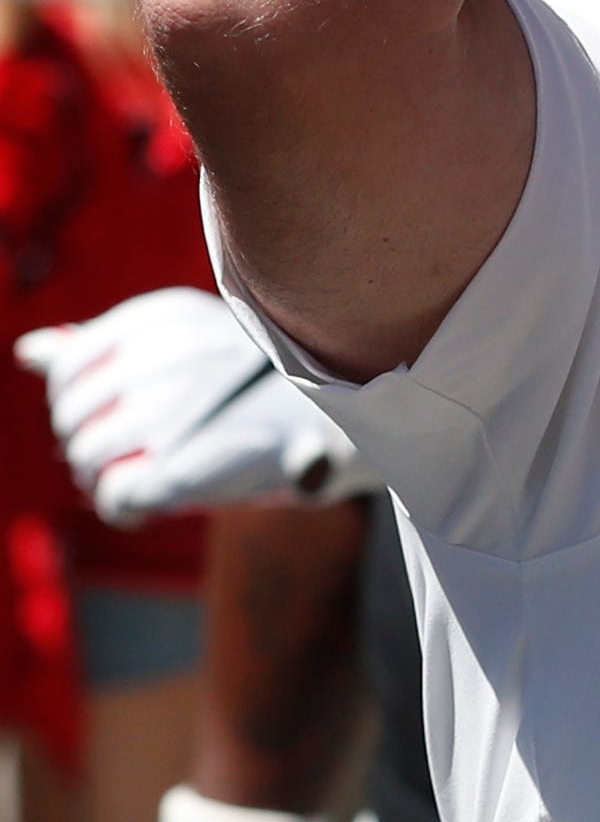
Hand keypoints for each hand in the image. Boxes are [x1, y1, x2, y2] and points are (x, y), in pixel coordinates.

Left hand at [24, 289, 367, 522]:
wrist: (345, 420)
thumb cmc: (260, 386)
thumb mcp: (188, 346)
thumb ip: (105, 348)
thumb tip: (30, 349)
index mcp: (166, 318)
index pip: (71, 364)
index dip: (72, 402)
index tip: (99, 417)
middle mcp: (168, 357)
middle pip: (73, 415)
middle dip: (83, 444)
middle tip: (118, 458)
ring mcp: (177, 411)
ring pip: (88, 454)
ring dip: (101, 478)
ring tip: (133, 480)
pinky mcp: (185, 467)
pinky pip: (118, 492)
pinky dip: (123, 504)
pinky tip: (141, 504)